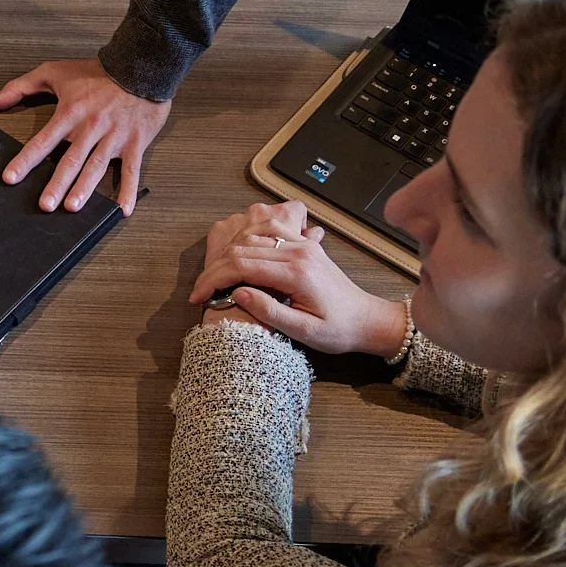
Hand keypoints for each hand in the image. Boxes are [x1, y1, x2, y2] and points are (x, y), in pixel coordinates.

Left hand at [0, 59, 170, 214]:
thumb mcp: (53, 72)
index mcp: (70, 113)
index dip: (25, 161)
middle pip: (70, 160)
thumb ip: (20, 87)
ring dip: (84, 188)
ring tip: (73, 207)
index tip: (10, 178)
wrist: (140, 64)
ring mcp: (113, 137)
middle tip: (46, 205)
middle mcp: (90, 128)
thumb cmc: (96, 72)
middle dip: (57, 184)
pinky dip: (128, 191)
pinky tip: (122, 210)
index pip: (42, 141)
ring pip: (96, 166)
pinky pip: (131, 169)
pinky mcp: (135, 142)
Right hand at [188, 202, 408, 356]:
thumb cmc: (338, 331)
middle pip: (241, 248)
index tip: (198, 297)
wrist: (367, 319)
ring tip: (212, 279)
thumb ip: (270, 312)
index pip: (242, 265)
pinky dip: (242, 243)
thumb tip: (237, 293)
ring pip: (250, 236)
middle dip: (214, 269)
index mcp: (297, 272)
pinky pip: (265, 234)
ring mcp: (301, 245)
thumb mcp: (304, 332)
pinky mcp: (302, 245)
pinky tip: (232, 259)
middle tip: (199, 292)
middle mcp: (298, 251)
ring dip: (225, 254)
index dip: (214, 280)